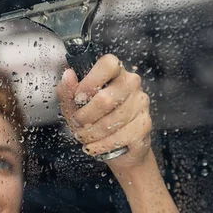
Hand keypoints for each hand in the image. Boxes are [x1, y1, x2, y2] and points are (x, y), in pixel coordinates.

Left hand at [56, 54, 151, 170]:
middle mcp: (131, 84)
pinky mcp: (144, 125)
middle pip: (105, 99)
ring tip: (84, 137)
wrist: (117, 147)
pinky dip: (102, 145)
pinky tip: (94, 146)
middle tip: (77, 124)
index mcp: (114, 72)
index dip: (90, 82)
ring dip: (92, 134)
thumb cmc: (93, 120)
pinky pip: (121, 137)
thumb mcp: (74, 106)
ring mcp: (140, 104)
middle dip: (85, 117)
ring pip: (112, 122)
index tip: (79, 97)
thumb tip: (68, 75)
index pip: (108, 64)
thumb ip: (68, 91)